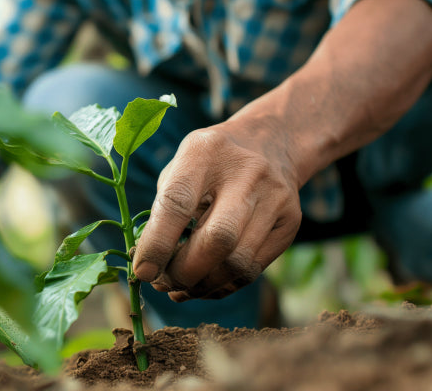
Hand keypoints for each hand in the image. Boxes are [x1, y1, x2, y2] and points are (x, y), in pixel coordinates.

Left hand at [131, 123, 302, 299]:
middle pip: (217, 239)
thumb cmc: (209, 162)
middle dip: (183, 272)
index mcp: (205, 152)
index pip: (177, 203)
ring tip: (179, 288)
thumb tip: (148, 266)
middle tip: (162, 283)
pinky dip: (222, 286)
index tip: (142, 271)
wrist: (269, 143)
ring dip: (202, 286)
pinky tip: (202, 285)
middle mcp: (246, 173)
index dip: (157, 244)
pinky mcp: (290, 224)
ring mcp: (274, 198)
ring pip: (238, 263)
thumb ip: (163, 211)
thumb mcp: (180, 167)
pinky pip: (253, 270)